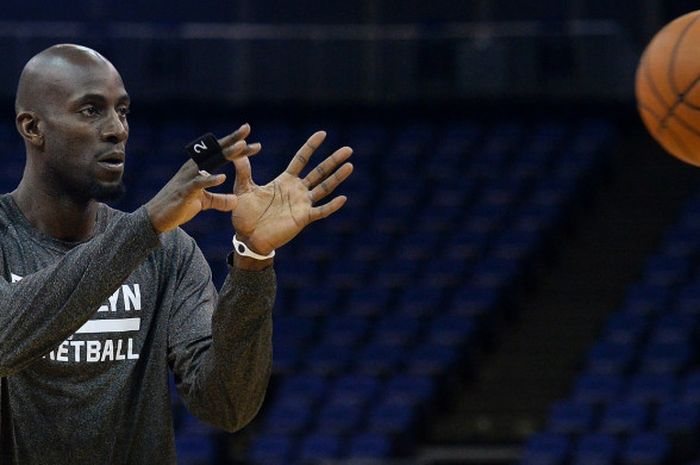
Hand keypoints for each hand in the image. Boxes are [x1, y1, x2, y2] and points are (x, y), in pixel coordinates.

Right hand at [145, 124, 260, 232]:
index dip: (234, 144)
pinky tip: (222, 177)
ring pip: (210, 161)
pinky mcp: (184, 191)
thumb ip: (219, 200)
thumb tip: (235, 201)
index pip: (219, 152)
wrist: (157, 218)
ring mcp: (188, 178)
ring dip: (226, 153)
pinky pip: (198, 183)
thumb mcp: (204, 202)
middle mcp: (193, 167)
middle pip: (216, 151)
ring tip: (241, 146)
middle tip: (247, 128)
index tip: (249, 135)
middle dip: (232, 140)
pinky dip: (210, 180)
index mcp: (199, 167)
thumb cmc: (180, 205)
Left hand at [231, 131, 352, 254]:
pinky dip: (331, 206)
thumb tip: (237, 150)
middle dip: (333, 160)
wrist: (247, 237)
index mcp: (285, 180)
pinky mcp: (303, 219)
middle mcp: (297, 190)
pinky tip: (343, 198)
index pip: (301, 159)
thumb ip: (243, 170)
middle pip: (319, 171)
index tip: (323, 133)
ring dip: (337, 177)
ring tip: (350, 165)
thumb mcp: (242, 188)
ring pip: (324, 188)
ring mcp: (302, 204)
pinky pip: (321, 211)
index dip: (311, 146)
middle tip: (348, 149)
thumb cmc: (244, 213)